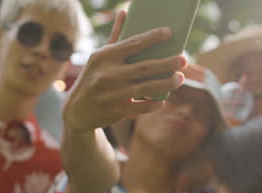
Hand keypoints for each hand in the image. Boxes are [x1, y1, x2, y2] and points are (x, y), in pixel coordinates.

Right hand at [63, 10, 186, 133]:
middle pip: (145, 67)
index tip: (170, 32)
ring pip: (147, 88)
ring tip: (181, 78)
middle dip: (167, 63)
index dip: (153, 37)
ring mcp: (112, 94)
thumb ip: (115, 36)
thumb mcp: (99, 57)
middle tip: (184, 59)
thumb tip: (125, 11)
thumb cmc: (93, 77)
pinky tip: (163, 98)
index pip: (133, 43)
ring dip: (167, 83)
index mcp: (104, 56)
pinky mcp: (117, 111)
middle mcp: (107, 74)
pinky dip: (154, 103)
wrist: (77, 111)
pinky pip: (142, 107)